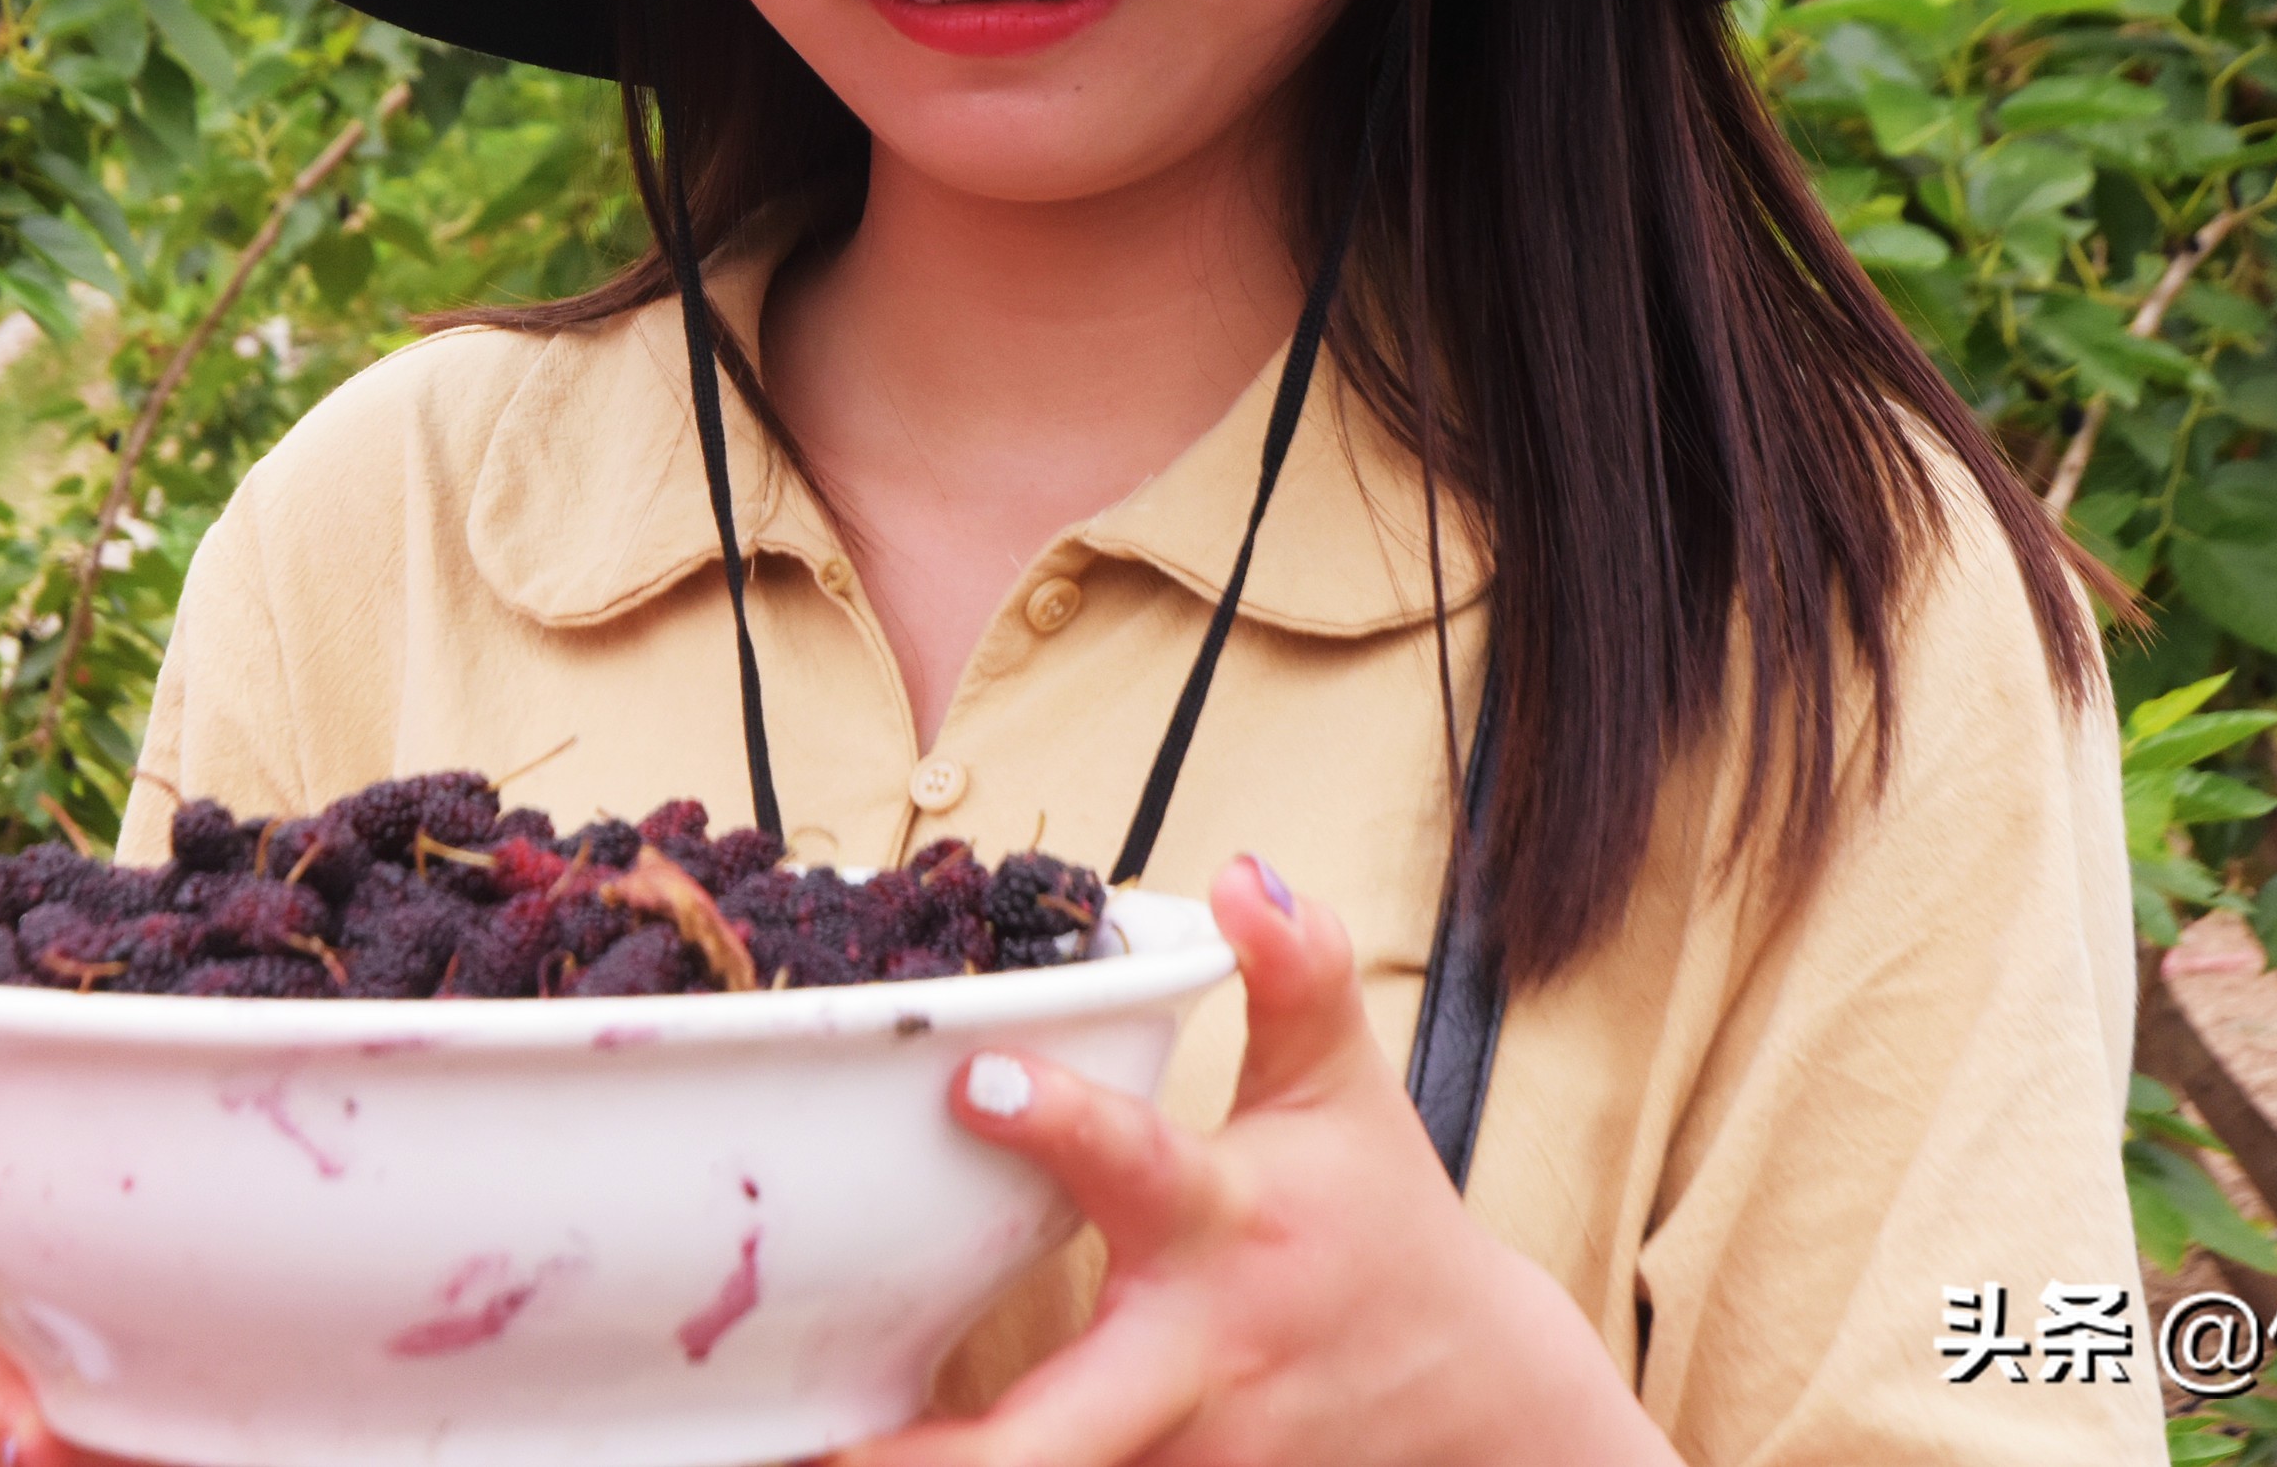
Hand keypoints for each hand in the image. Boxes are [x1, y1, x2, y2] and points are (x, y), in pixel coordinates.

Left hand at [829, 857, 1678, 1466]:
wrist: (1478, 1396)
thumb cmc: (1382, 1221)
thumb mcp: (1344, 1087)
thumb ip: (1295, 973)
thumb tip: (1242, 870)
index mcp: (1224, 1224)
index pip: (1137, 1164)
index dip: (1059, 1124)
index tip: (973, 1080)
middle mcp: (1193, 1358)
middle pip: (1060, 1434)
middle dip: (946, 1457)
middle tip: (824, 1445)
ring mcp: (1182, 1456)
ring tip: (797, 1457)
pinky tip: (871, 1463)